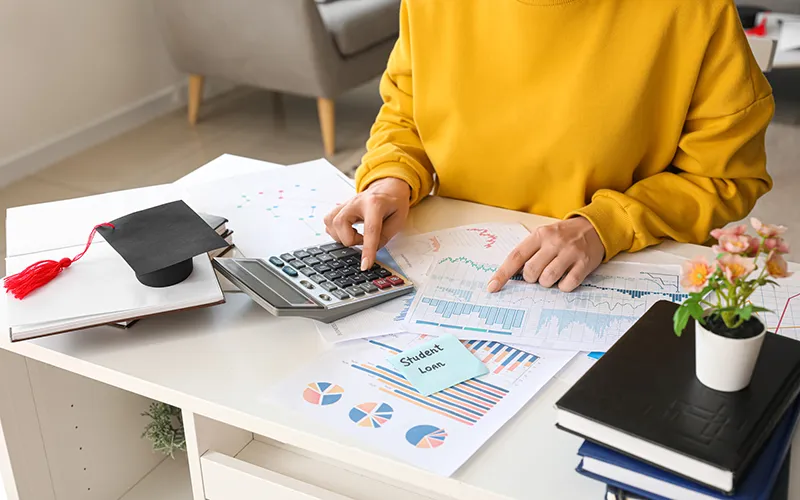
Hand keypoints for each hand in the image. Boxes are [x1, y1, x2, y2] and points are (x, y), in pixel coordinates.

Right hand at [324, 178, 410, 269]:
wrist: (387, 186)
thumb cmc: (394, 203)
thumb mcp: (398, 220)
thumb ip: (384, 237)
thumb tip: (370, 250)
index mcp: (375, 203)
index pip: (370, 229)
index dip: (367, 250)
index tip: (365, 265)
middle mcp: (356, 201)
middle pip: (341, 223)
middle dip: (350, 240)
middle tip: (363, 240)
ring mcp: (346, 203)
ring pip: (330, 222)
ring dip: (341, 236)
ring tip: (355, 236)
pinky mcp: (339, 207)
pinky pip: (328, 221)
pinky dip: (335, 231)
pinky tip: (346, 232)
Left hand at [488, 217, 604, 292]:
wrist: (594, 227)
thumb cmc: (563, 235)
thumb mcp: (544, 236)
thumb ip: (529, 252)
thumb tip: (511, 275)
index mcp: (540, 235)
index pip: (516, 256)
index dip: (502, 274)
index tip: (492, 287)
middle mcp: (554, 242)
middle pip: (531, 271)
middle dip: (531, 278)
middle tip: (538, 273)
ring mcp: (570, 252)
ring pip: (547, 279)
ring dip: (546, 283)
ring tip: (551, 276)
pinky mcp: (584, 263)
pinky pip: (567, 284)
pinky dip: (563, 287)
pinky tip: (564, 279)